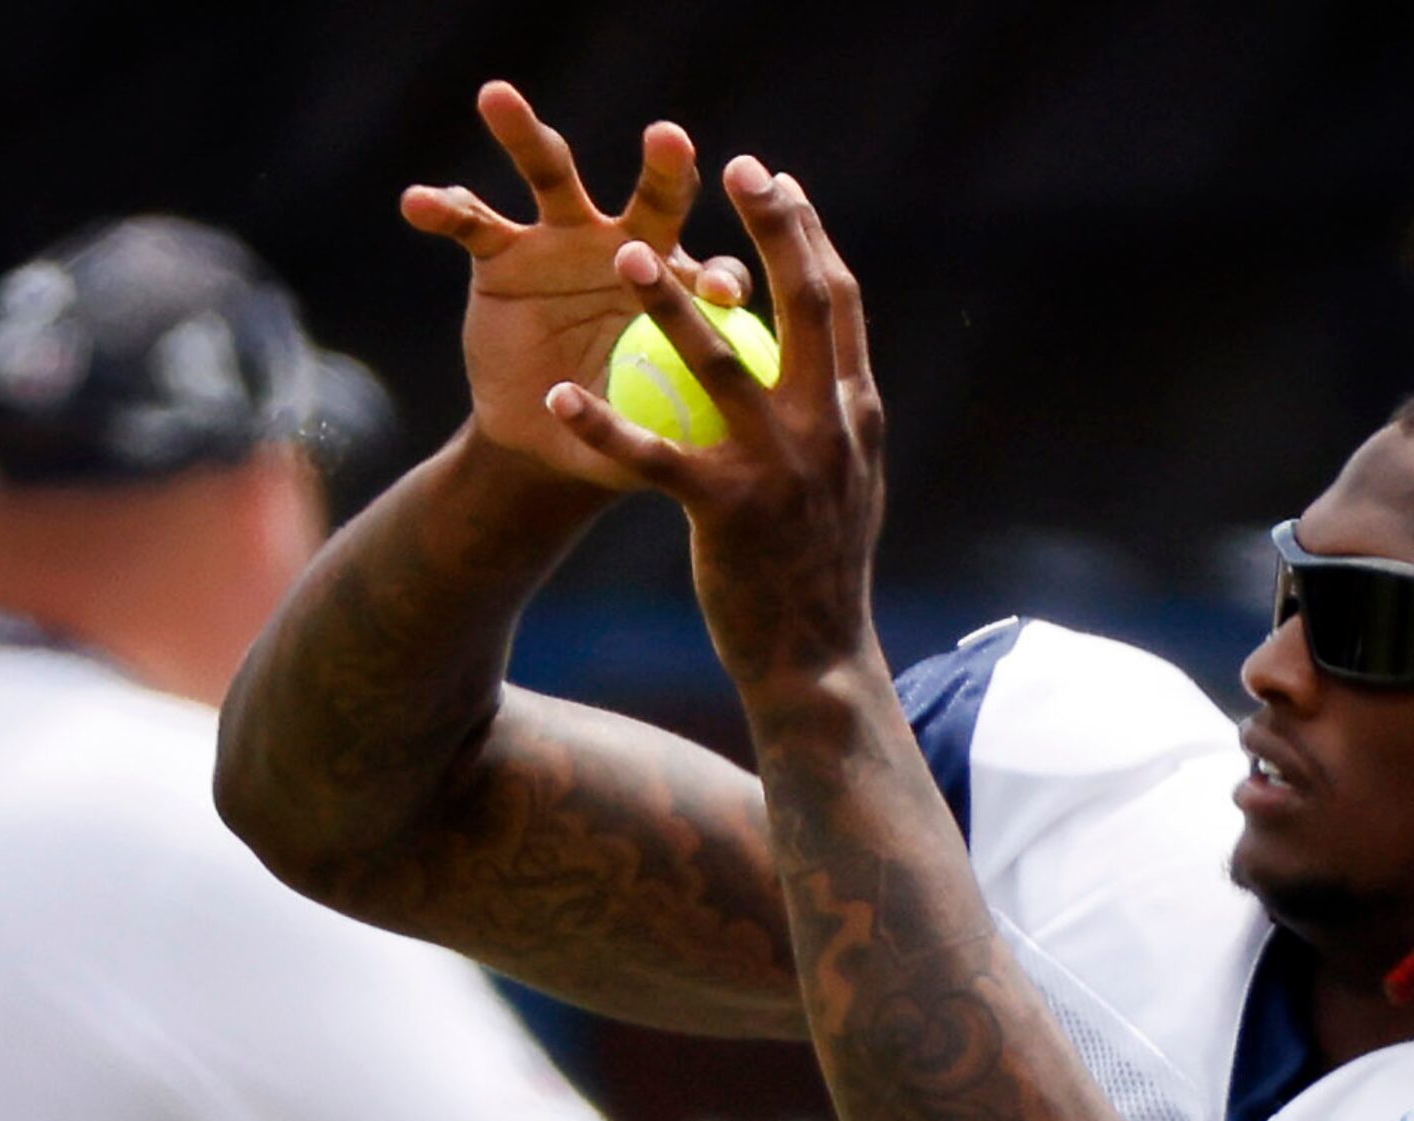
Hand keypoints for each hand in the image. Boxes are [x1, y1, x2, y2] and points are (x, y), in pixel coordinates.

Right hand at [403, 82, 752, 486]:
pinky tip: (418, 203)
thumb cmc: (618, 433)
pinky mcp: (502, 252)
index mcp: (679, 291)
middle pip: (653, 196)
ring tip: (497, 98)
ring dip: (525, 135)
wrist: (546, 434)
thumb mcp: (651, 441)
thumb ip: (680, 435)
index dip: (719, 280)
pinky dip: (443, 208)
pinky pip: (471, 221)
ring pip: (551, 175)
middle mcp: (628, 247)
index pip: (711, 274)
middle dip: (664, 166)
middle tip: (670, 136)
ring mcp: (562, 241)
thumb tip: (719, 457)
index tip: (727, 293)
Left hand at [542, 158, 886, 690]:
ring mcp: (781, 471)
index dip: (812, 233)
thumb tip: (829, 368)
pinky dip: (602, 426)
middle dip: (772, 226)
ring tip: (627, 250)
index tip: (780, 180)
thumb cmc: (819, 576)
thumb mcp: (847, 488)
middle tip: (732, 165)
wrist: (817, 662)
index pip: (841, 303)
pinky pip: (654, 457)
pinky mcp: (728, 514)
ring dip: (672, 301)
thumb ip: (836, 423)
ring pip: (721, 366)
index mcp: (856, 416)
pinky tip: (556, 395)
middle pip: (804, 305)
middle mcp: (828, 431)